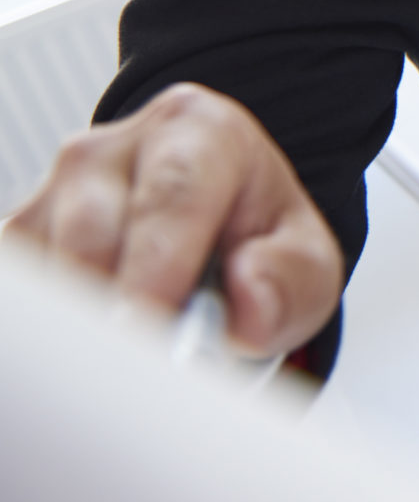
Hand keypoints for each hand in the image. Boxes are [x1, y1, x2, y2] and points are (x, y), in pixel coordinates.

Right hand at [1, 83, 340, 356]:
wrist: (217, 240)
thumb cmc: (259, 245)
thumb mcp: (307, 265)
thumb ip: (292, 283)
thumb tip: (250, 305)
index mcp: (198, 132)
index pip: (172, 194)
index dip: (158, 265)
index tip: (149, 324)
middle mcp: (113, 151)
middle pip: (91, 231)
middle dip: (110, 306)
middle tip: (132, 368)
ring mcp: (53, 191)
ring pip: (44, 265)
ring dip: (77, 322)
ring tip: (120, 360)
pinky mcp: (16, 238)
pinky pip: (21, 296)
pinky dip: (49, 331)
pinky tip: (84, 351)